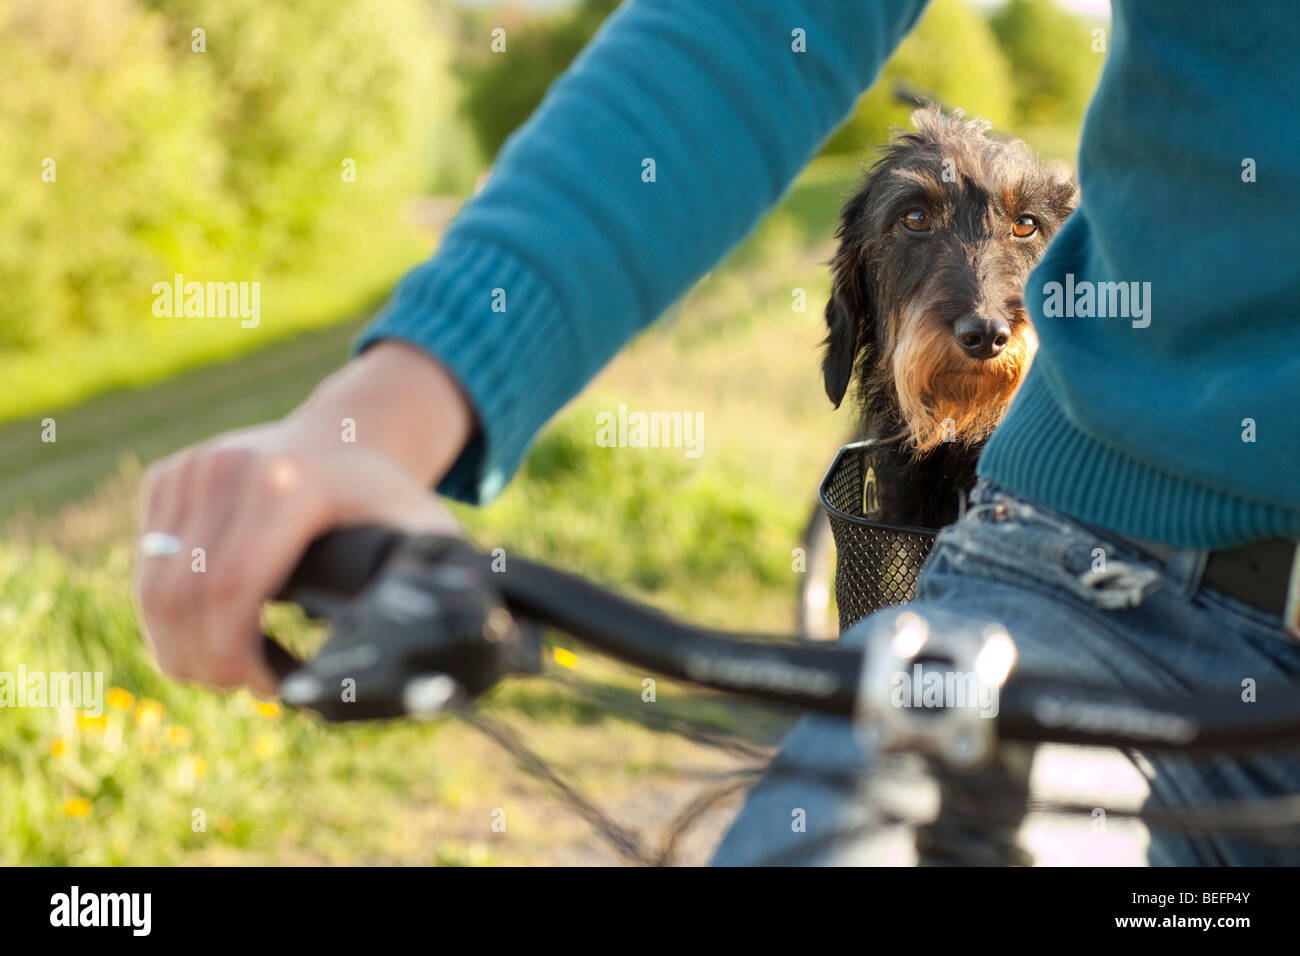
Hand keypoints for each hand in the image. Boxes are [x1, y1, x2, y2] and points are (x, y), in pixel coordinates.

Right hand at [133, 342, 474, 696]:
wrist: (348, 436)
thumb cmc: (388, 502)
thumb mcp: (421, 540)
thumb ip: (422, 594)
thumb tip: (410, 663)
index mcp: (294, 484)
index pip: (232, 590)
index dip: (239, 658)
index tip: (276, 689)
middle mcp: (231, 467)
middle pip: (180, 598)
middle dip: (208, 664)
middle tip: (254, 686)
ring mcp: (192, 467)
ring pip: (153, 590)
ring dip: (184, 647)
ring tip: (237, 666)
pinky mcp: (167, 476)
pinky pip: (149, 570)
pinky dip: (172, 615)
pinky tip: (223, 626)